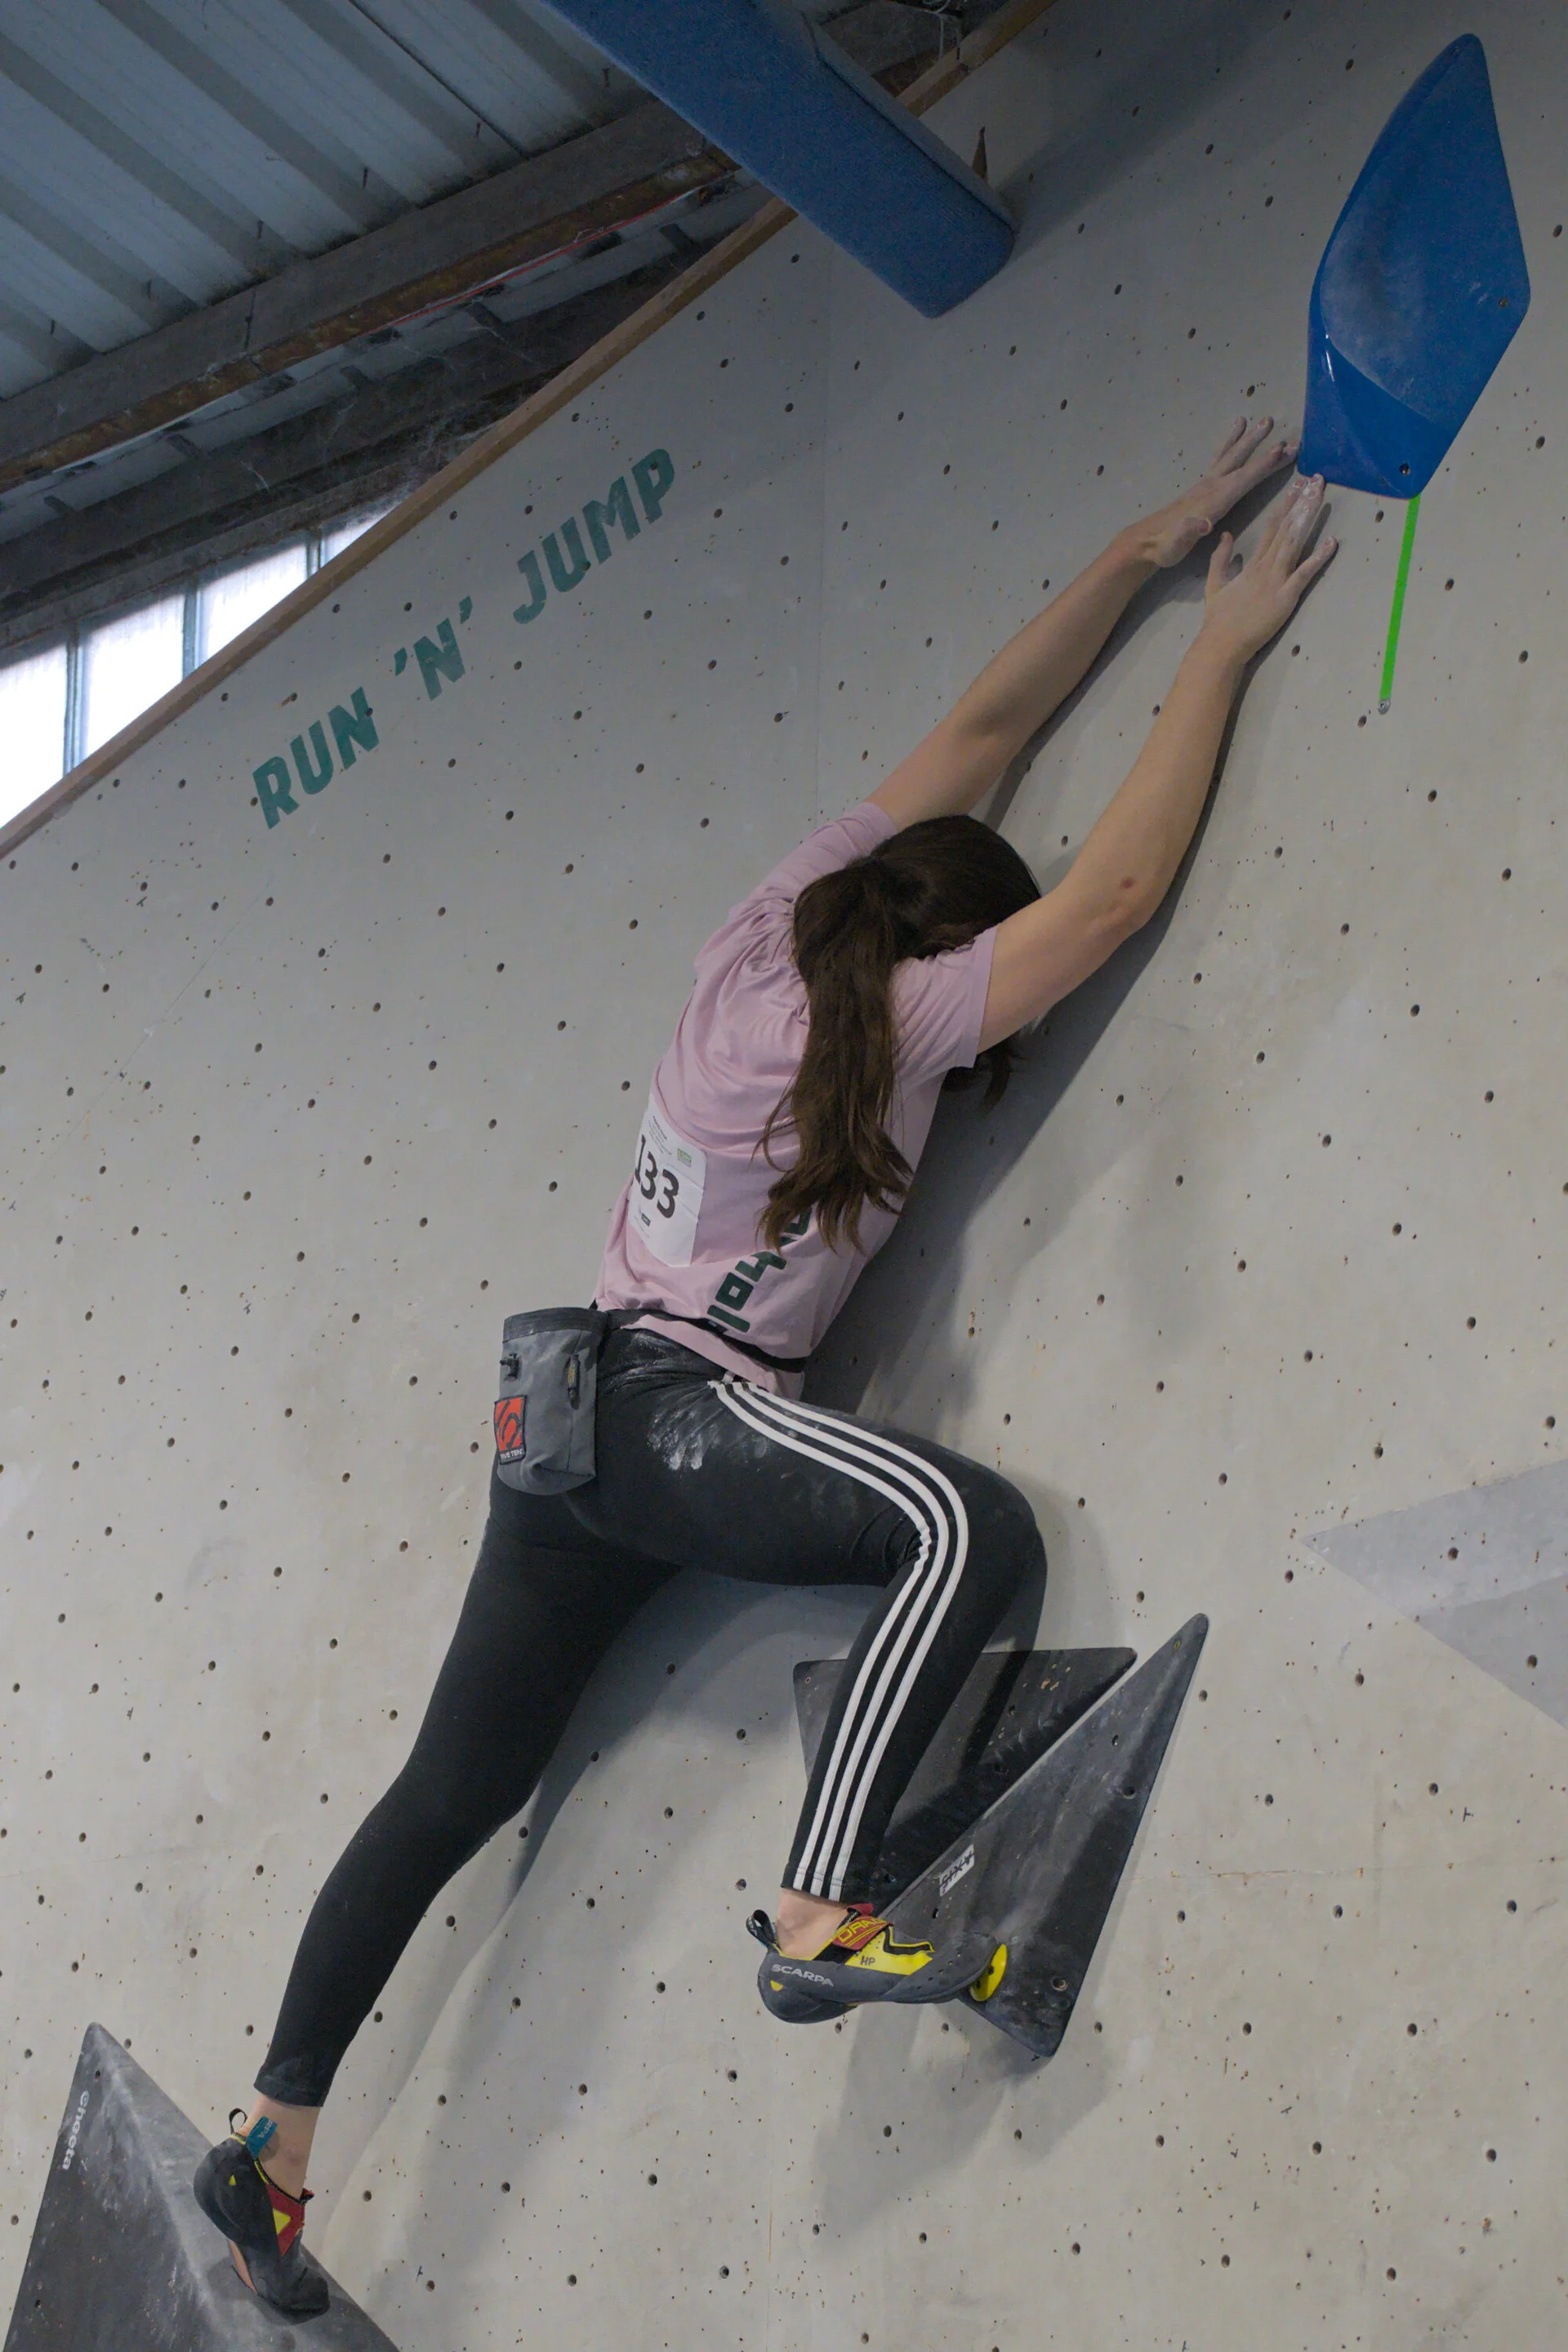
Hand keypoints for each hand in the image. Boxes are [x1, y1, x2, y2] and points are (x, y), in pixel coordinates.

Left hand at [1126, 416, 1299, 568]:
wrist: (1146, 542)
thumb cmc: (1165, 547)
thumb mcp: (1175, 544)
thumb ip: (1188, 532)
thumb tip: (1205, 523)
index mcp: (1211, 500)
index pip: (1242, 479)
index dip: (1262, 465)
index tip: (1282, 449)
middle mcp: (1210, 487)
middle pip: (1238, 461)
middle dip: (1257, 443)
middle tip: (1272, 421)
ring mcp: (1205, 484)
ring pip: (1230, 456)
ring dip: (1247, 438)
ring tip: (1262, 420)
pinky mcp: (1202, 486)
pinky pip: (1220, 459)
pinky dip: (1230, 443)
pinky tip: (1236, 432)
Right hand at [1198, 474, 1337, 665]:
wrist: (1221, 642)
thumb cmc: (1219, 619)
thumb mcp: (1214, 584)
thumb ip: (1220, 559)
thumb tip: (1226, 536)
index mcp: (1252, 564)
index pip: (1271, 528)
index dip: (1285, 506)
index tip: (1295, 487)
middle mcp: (1265, 566)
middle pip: (1285, 528)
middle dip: (1301, 503)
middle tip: (1315, 480)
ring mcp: (1276, 580)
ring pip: (1294, 542)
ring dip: (1308, 517)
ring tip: (1320, 496)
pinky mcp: (1285, 596)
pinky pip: (1305, 573)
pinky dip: (1319, 557)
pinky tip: (1331, 541)